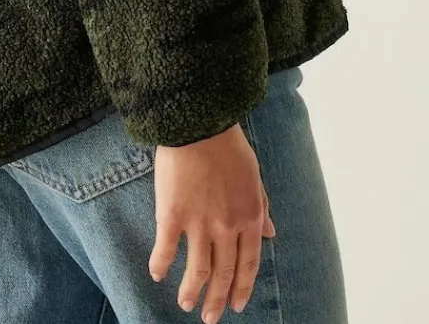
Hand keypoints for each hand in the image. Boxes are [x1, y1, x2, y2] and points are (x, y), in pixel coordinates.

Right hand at [148, 121, 275, 320]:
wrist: (199, 123)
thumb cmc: (228, 146)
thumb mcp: (254, 177)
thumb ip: (262, 208)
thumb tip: (271, 234)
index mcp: (250, 217)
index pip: (249, 264)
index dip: (242, 288)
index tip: (236, 305)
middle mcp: (227, 227)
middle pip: (224, 274)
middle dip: (217, 300)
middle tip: (210, 317)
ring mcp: (199, 223)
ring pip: (198, 270)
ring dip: (191, 292)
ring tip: (185, 304)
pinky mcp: (172, 214)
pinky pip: (166, 249)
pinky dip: (161, 265)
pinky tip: (156, 274)